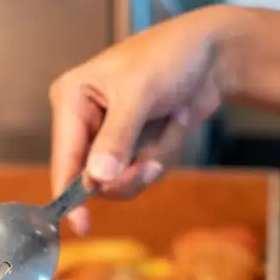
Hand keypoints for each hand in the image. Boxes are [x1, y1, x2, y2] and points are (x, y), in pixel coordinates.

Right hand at [49, 6, 230, 234]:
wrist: (215, 54)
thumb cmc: (171, 55)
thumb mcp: (140, 93)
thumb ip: (117, 138)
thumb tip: (98, 178)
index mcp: (72, 98)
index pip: (64, 158)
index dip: (71, 194)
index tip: (81, 225)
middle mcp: (85, 120)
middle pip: (94, 177)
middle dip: (128, 172)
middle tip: (150, 162)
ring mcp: (111, 135)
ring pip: (122, 179)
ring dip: (151, 160)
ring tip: (169, 125)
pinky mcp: (135, 144)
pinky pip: (143, 171)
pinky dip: (163, 154)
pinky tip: (174, 123)